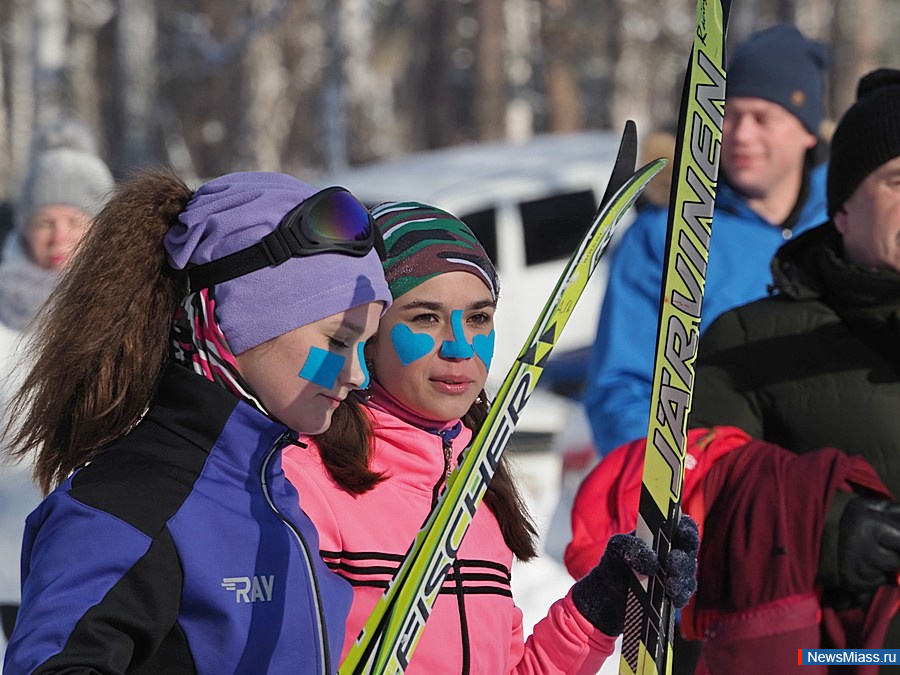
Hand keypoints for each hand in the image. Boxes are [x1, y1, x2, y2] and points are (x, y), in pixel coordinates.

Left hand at [572, 515, 698, 635]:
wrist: (607, 599)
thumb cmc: (613, 566)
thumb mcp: (614, 550)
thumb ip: (628, 546)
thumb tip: (652, 561)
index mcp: (659, 534)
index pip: (681, 525)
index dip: (685, 527)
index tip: (681, 533)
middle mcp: (671, 552)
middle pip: (689, 550)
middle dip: (683, 555)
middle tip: (671, 562)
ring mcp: (675, 574)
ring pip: (688, 573)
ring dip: (681, 578)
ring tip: (670, 585)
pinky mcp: (674, 595)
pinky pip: (684, 594)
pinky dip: (680, 596)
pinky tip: (672, 598)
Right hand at [837, 497, 899, 592]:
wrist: (803, 526)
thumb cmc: (838, 513)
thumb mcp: (863, 504)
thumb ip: (889, 510)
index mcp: (872, 525)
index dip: (899, 542)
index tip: (894, 541)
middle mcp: (866, 547)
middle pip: (895, 561)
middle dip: (891, 555)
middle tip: (880, 547)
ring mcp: (857, 565)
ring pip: (884, 574)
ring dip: (880, 567)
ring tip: (866, 554)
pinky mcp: (848, 579)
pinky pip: (872, 584)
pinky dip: (870, 577)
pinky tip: (860, 565)